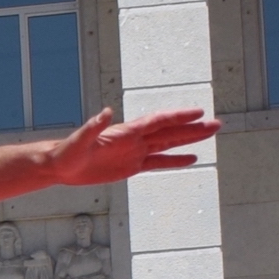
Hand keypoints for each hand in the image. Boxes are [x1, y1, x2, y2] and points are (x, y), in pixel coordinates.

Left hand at [41, 106, 217, 185]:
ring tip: (211, 134)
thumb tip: (106, 112)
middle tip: (216, 123)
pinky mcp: (132, 166)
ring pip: (169, 144)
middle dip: (193, 127)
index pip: (158, 122)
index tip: (198, 112)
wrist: (61, 166)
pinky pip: (159, 163)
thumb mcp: (79, 140)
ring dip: (189, 140)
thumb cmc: (67, 152)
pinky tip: (191, 159)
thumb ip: (93, 126)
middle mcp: (135, 139)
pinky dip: (175, 161)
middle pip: (170, 131)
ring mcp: (135, 152)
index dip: (178, 117)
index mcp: (126, 132)